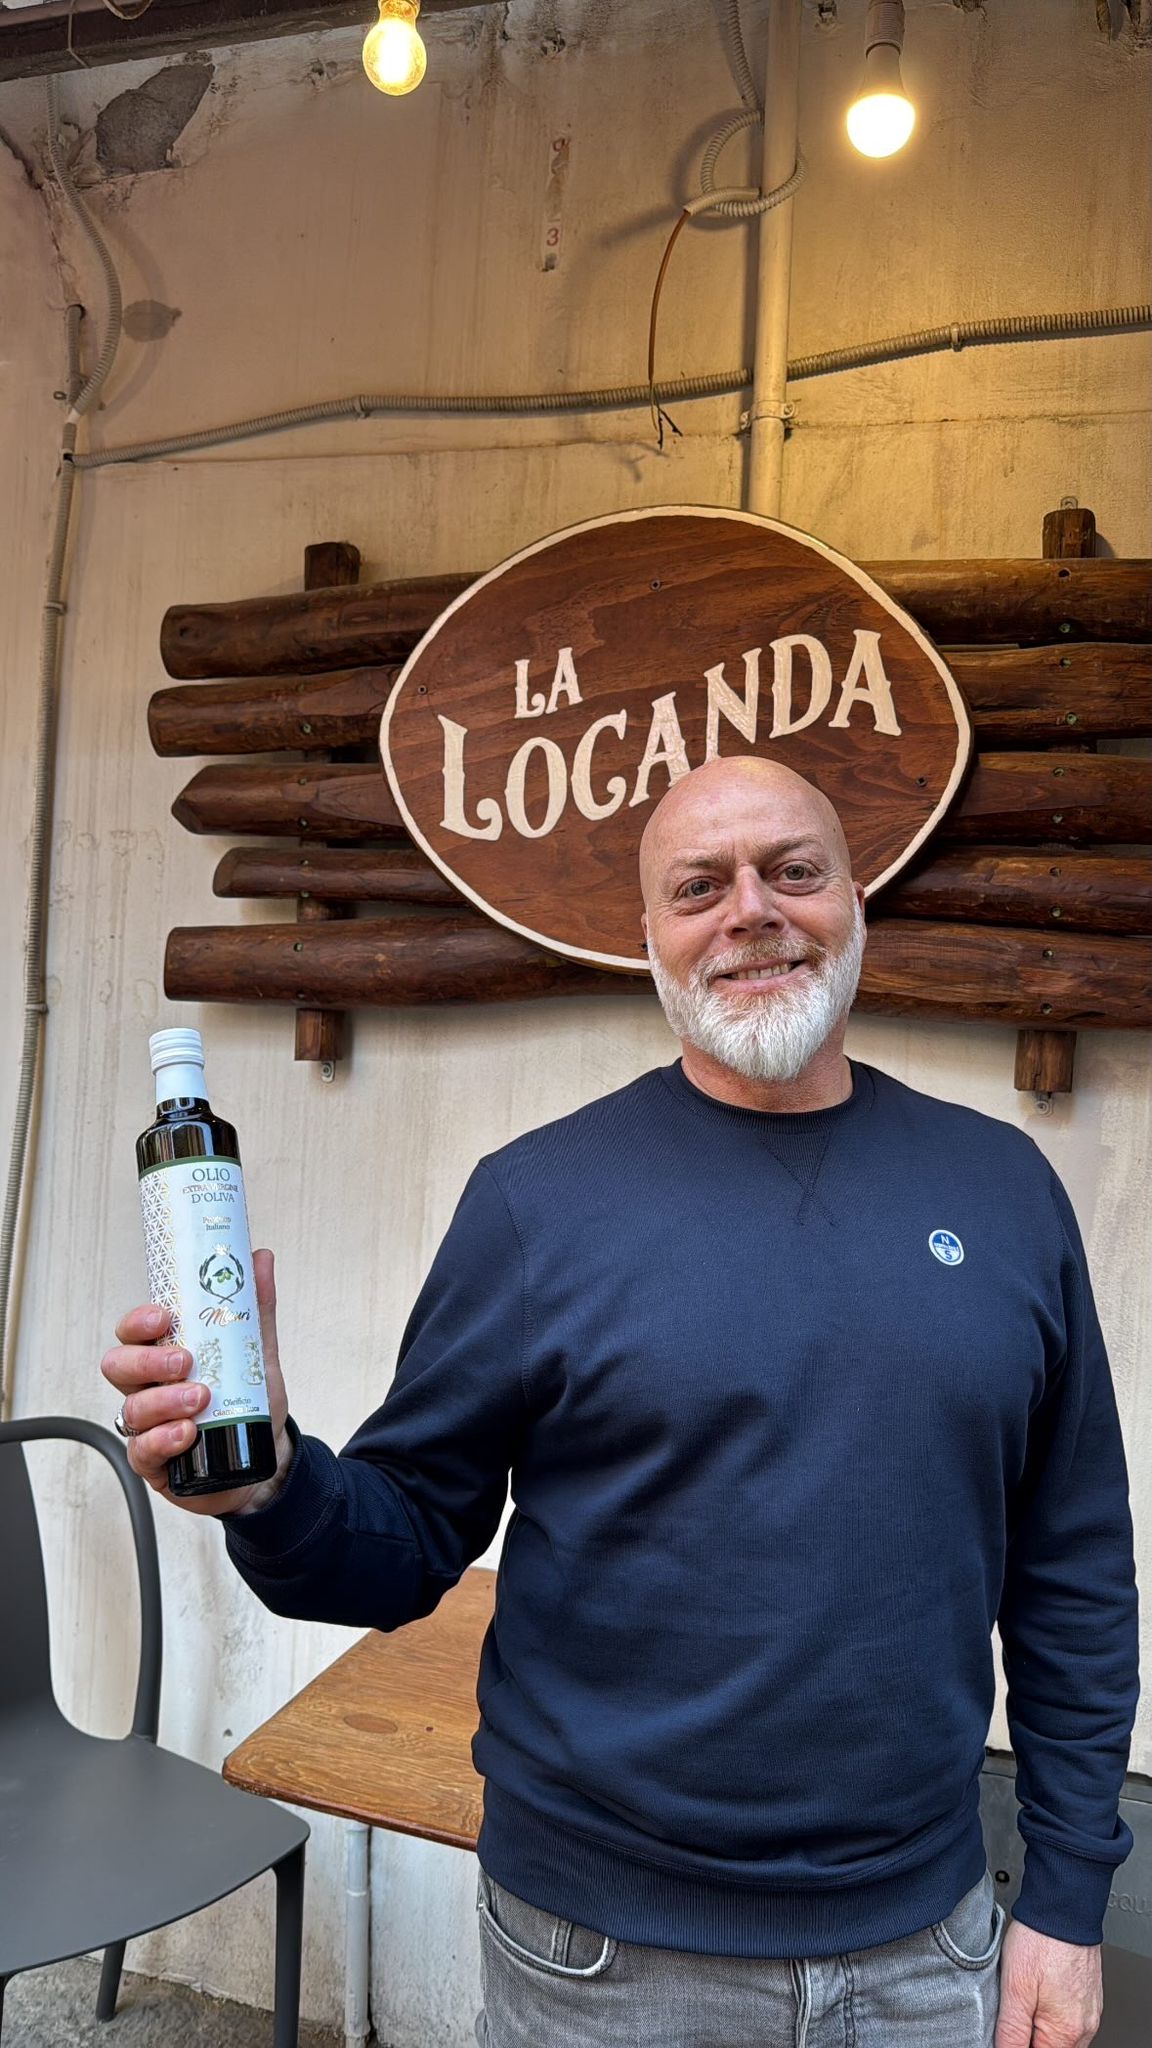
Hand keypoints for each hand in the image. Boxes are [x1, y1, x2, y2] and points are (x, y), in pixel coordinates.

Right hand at [101, 1247, 292, 1517]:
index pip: (133, 1331)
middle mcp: (148, 1388)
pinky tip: (186, 1434)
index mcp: (164, 1355)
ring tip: (199, 1401)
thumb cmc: (248, 1404)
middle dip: (148, 1360)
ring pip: (131, 1409)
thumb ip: (255, 1309)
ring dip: (163, 1401)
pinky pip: (141, 1451)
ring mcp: (148, 1426)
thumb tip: (259, 1258)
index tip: (165, 1316)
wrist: (264, 1457)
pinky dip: (162, 1440)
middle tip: (184, 1362)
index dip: (139, 1321)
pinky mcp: (154, 1462)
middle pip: (119, 1365)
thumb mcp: (256, 1354)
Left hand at [995, 1918, 1102, 2047]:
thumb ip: (1011, 2031)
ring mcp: (1089, 2012)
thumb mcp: (1014, 1989)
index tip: (1007, 2030)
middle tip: (1014, 2009)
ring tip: (1026, 1995)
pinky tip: (1039, 1990)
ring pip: (1060, 2036)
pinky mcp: (1088, 1997)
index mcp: (1066, 2031)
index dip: (1016, 2045)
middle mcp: (1084, 2027)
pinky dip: (1051, 2013)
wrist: (1063, 1905)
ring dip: (1040, 2026)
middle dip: (1029, 2037)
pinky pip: (1069, 2018)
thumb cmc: (1041, 1940)